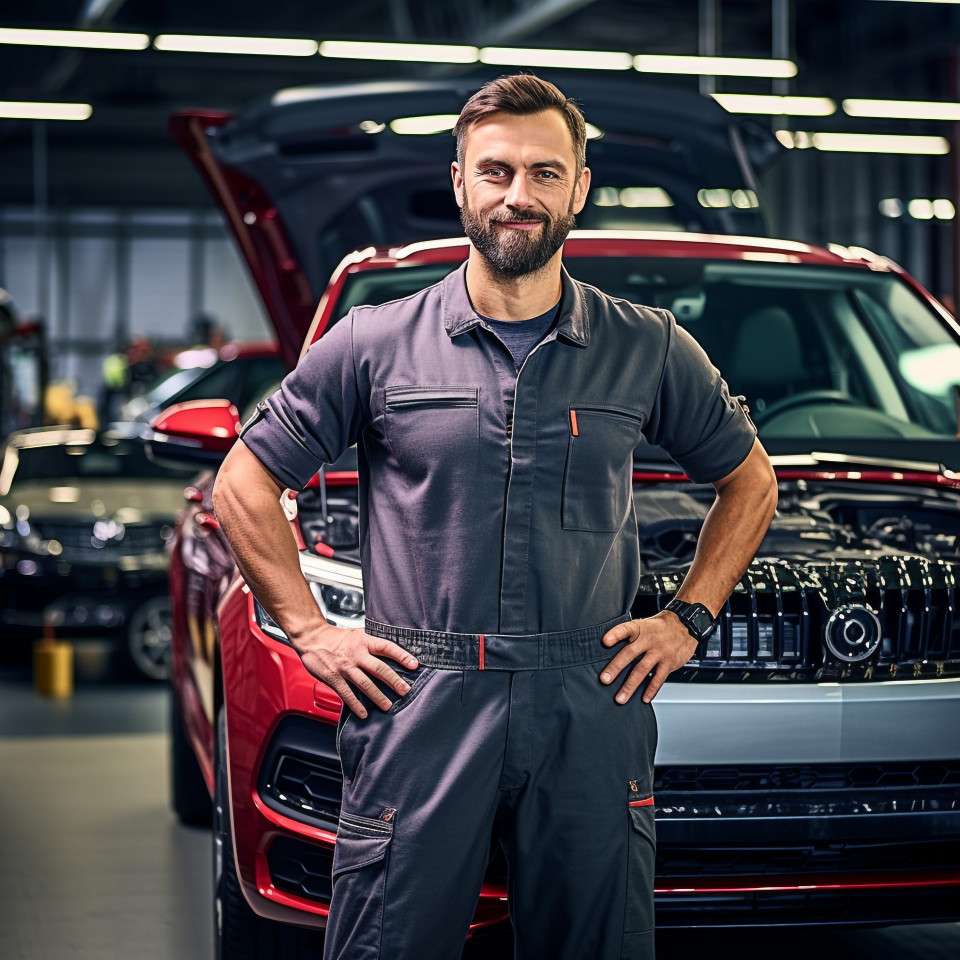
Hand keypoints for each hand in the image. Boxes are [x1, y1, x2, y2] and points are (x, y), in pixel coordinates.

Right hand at [291, 623, 419, 717]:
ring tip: (388, 706)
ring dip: (378, 696)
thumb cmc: (338, 638)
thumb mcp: (358, 635)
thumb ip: (372, 644)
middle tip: (406, 691)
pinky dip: (355, 705)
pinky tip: (363, 714)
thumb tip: (393, 655)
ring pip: (364, 683)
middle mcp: (356, 654)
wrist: (312, 637)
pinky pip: (346, 693)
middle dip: (394, 681)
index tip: (415, 665)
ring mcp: (345, 667)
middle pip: (379, 668)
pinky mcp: (333, 677)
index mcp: (364, 641)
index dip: (402, 655)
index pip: (387, 647)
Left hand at [600, 612, 697, 703]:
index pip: (626, 629)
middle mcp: (649, 640)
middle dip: (616, 668)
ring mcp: (660, 652)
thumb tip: (610, 647)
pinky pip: (659, 678)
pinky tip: (644, 698)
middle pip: (630, 653)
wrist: (687, 626)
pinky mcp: (669, 663)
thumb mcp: (646, 623)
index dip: (615, 634)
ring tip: (621, 698)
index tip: (605, 641)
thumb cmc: (661, 626)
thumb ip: (631, 634)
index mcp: (641, 628)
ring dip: (630, 685)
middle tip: (605, 679)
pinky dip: (651, 689)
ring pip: (642, 670)